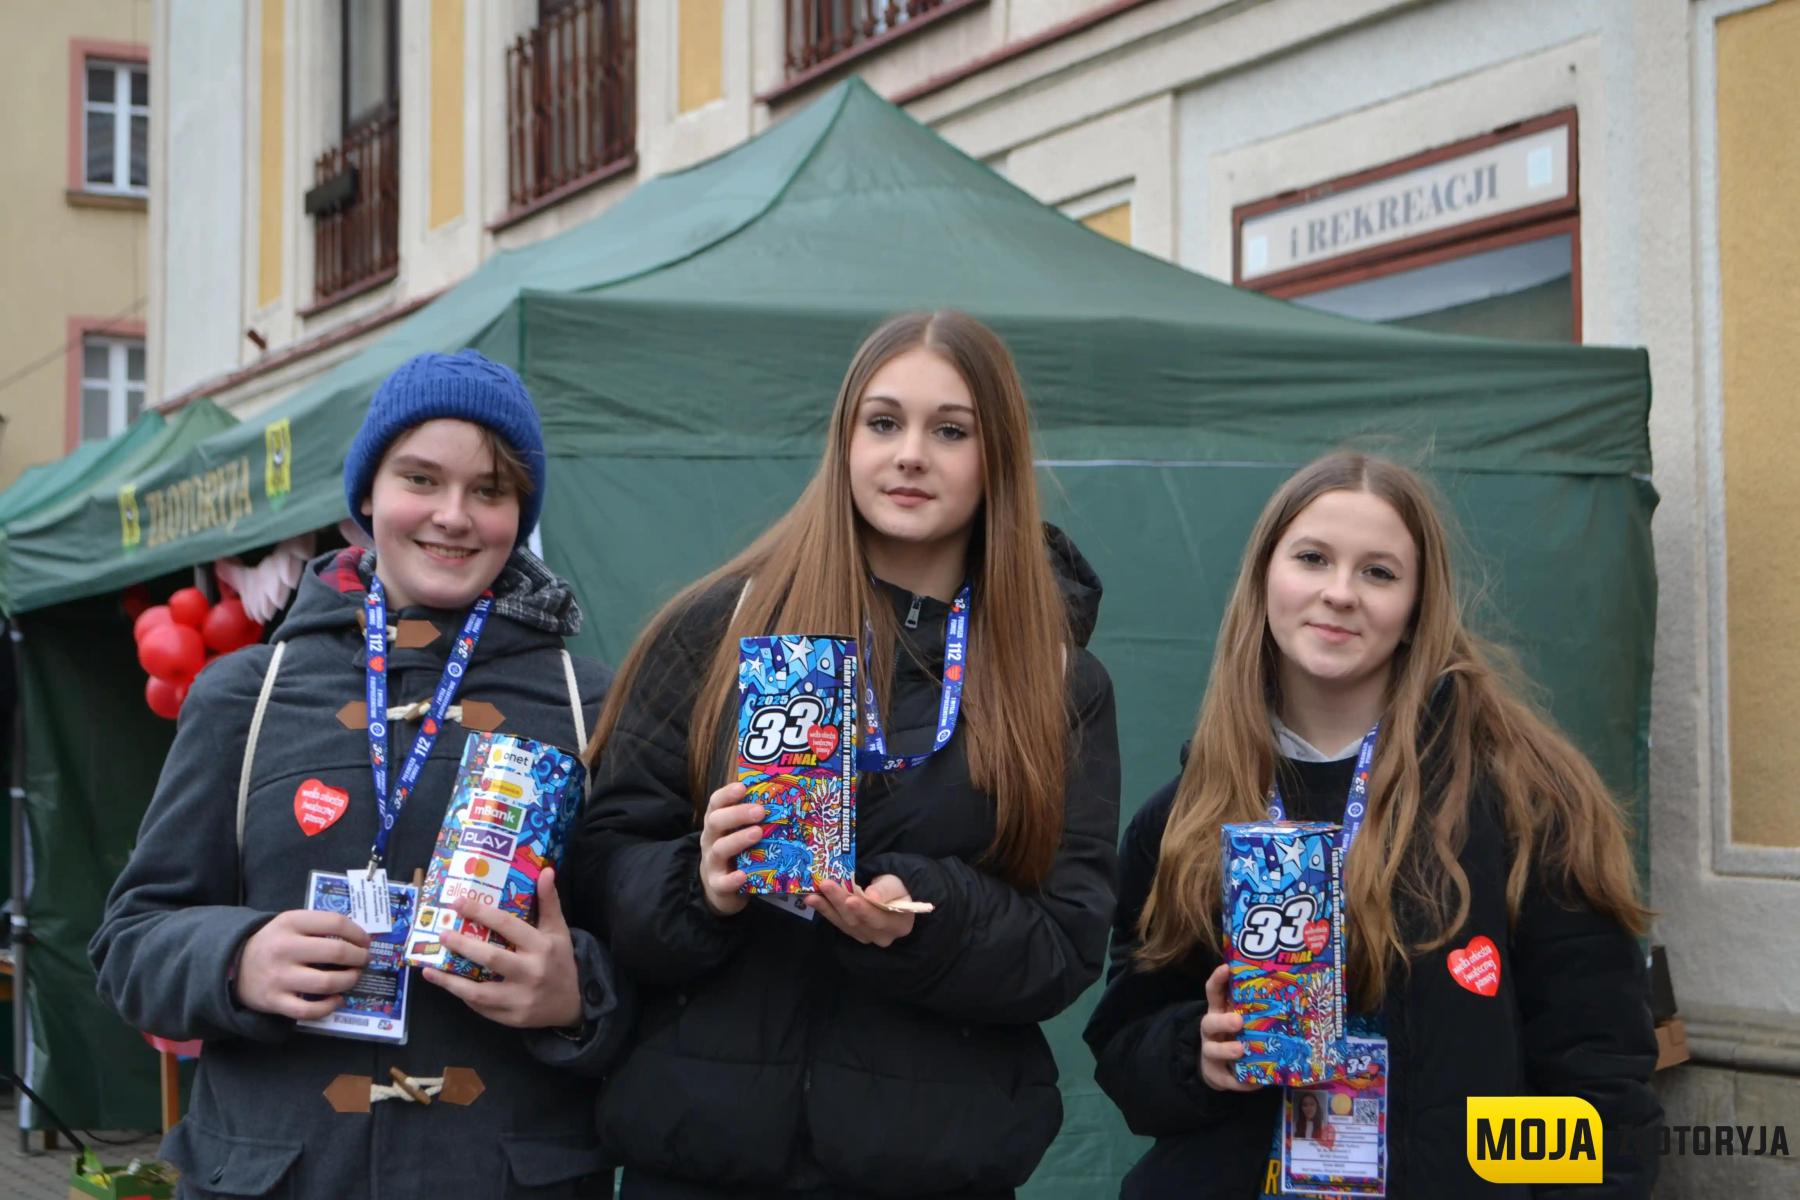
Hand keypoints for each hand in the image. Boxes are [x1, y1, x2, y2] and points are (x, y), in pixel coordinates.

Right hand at [233, 909, 369, 1020]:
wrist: (233, 964)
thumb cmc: (273, 941)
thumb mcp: (290, 923)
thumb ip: (319, 925)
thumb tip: (358, 938)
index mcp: (290, 922)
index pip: (335, 922)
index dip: (358, 933)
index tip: (366, 941)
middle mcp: (284, 948)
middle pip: (337, 952)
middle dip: (359, 957)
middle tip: (363, 960)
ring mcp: (279, 977)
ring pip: (328, 982)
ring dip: (349, 980)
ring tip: (353, 977)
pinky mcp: (274, 1001)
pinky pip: (310, 1009)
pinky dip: (329, 1006)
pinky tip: (337, 999)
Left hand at [422, 867, 582, 1029]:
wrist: (576, 1002)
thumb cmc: (560, 960)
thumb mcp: (558, 930)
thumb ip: (549, 901)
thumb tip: (546, 870)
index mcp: (542, 946)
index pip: (509, 926)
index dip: (482, 913)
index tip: (457, 903)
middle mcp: (531, 972)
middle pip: (492, 958)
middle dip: (463, 946)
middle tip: (441, 935)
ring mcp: (522, 998)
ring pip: (480, 992)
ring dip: (451, 982)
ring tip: (430, 971)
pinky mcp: (514, 1018)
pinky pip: (483, 1008)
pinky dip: (465, 997)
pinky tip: (451, 986)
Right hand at [698, 782, 763, 916]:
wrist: (720, 887)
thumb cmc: (737, 851)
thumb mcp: (739, 831)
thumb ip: (753, 816)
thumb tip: (782, 794)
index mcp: (717, 822)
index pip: (716, 803)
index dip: (727, 794)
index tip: (742, 787)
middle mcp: (711, 839)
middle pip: (716, 822)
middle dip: (737, 814)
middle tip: (760, 811)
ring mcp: (712, 862)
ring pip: (719, 848)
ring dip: (738, 840)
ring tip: (757, 833)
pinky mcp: (717, 884)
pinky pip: (722, 882)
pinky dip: (731, 879)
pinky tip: (743, 875)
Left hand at [805, 876, 915, 946]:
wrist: (893, 894)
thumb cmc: (897, 887)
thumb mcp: (896, 883)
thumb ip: (886, 890)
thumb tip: (872, 896)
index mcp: (899, 924)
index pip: (879, 919)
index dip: (864, 910)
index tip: (850, 900)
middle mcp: (882, 936)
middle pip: (858, 921)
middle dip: (839, 902)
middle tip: (825, 885)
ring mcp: (866, 936)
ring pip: (844, 923)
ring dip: (827, 908)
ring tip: (812, 895)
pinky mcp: (853, 932)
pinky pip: (838, 922)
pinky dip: (825, 910)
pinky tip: (812, 900)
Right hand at [1199, 963, 1260, 1090]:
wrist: (1219, 1068)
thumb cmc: (1237, 1036)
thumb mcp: (1243, 1019)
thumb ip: (1257, 1010)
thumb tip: (1295, 995)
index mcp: (1218, 1012)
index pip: (1213, 992)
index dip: (1218, 979)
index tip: (1227, 968)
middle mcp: (1211, 1031)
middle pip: (1208, 1022)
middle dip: (1222, 1020)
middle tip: (1238, 1020)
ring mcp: (1211, 1053)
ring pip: (1212, 1050)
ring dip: (1226, 1049)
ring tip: (1241, 1050)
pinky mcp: (1217, 1075)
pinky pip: (1227, 1079)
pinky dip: (1241, 1082)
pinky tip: (1255, 1082)